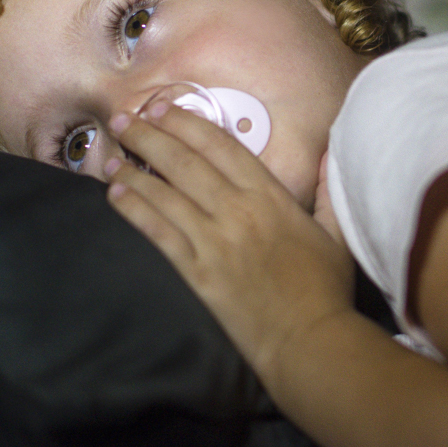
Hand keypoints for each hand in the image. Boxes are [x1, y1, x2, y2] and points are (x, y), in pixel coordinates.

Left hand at [104, 105, 354, 377]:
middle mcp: (238, 210)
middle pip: (185, 162)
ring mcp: (214, 242)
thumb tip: (329, 155)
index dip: (189, 123)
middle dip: (151, 136)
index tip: (165, 107)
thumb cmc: (326, 288)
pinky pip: (159, 233)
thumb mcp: (338, 232)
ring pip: (165, 194)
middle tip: (124, 120)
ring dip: (134, 171)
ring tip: (110, 157)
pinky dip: (135, 211)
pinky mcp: (197, 273)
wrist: (309, 340)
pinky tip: (116, 196)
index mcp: (271, 196)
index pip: (222, 146)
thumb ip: (329, 190)